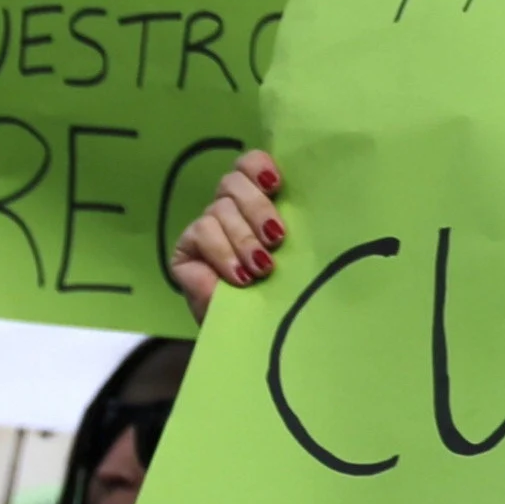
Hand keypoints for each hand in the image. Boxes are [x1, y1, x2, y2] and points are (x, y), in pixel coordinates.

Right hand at [168, 150, 284, 324]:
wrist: (255, 338)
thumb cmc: (283, 296)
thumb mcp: (297, 259)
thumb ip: (299, 230)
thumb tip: (318, 207)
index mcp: (257, 201)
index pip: (250, 164)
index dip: (259, 166)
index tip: (276, 184)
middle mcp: (229, 209)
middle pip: (233, 182)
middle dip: (257, 208)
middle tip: (277, 238)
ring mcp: (205, 227)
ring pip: (218, 208)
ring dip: (243, 238)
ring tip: (262, 267)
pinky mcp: (186, 251)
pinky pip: (201, 234)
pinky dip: (223, 254)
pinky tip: (239, 276)